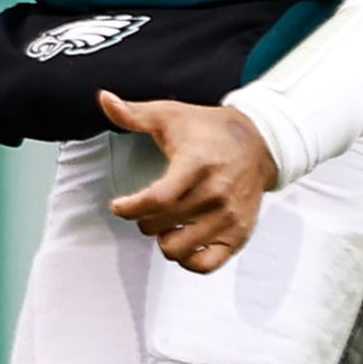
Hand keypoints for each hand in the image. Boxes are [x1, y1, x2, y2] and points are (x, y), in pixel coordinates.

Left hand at [101, 89, 276, 273]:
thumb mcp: (170, 115)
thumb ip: (133, 113)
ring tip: (165, 223)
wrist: (259, 143)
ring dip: (163, 239)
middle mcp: (215, 194)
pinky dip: (188, 259)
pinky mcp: (238, 234)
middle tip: (145, 208)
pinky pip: (205, 264)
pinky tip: (183, 240)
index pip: (156, 200)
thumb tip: (103, 99)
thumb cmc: (209, 130)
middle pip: (160, 225)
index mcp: (196, 164)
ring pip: (177, 249)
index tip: (118, 206)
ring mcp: (229, 218)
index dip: (129, 208)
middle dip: (143, 219)